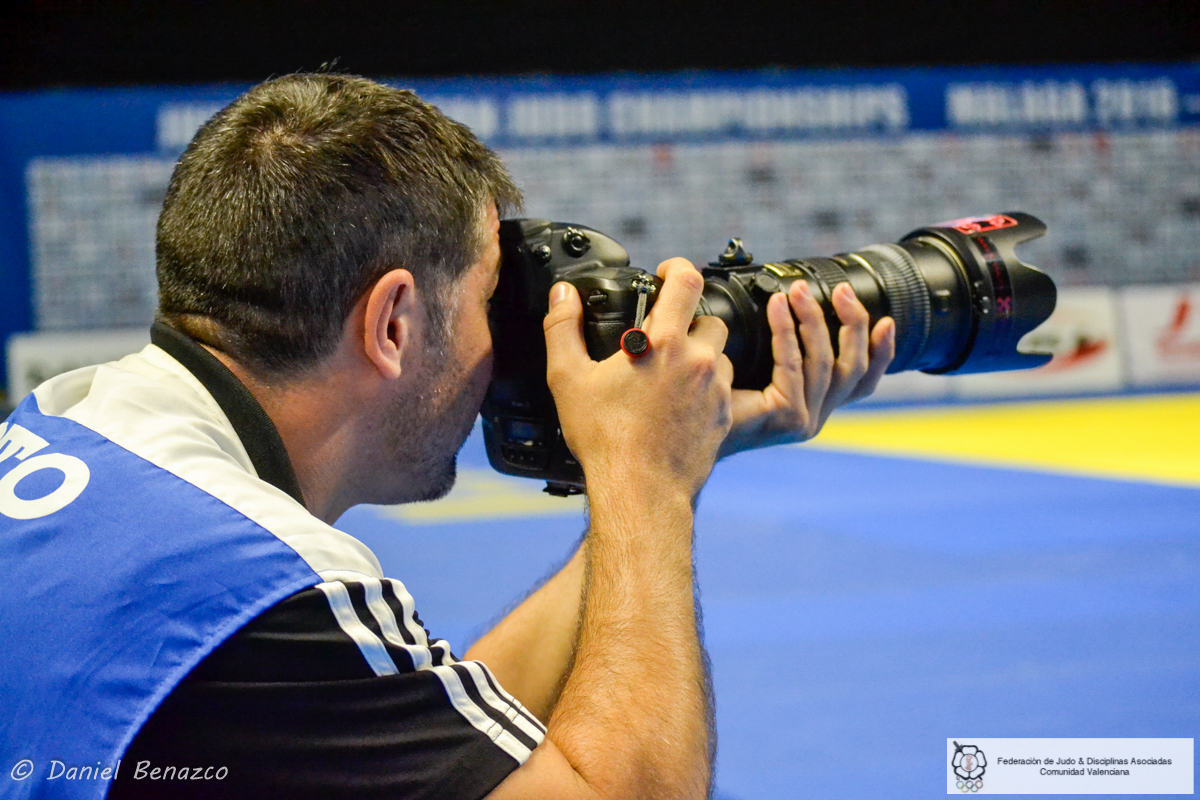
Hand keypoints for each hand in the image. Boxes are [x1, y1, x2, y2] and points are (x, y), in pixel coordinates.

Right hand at [543, 259, 733, 501]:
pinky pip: (721, 389)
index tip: (667, 273)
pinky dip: (704, 389)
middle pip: (710, 318)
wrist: (640, 489)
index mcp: (664, 343)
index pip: (688, 281)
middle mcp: (698, 361)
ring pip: (720, 355)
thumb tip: (562, 295)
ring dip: (700, 356)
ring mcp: (715, 390)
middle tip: (662, 337)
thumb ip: (562, 328)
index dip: (678, 268)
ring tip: (669, 374)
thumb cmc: (605, 438)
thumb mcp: (568, 378)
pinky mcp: (724, 417)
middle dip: (689, 320)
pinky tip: (678, 404)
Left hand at [719, 280, 894, 457]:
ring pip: (826, 362)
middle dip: (854, 325)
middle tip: (842, 291)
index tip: (886, 320)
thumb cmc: (708, 400)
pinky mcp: (786, 416)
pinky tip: (776, 308)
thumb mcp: (753, 370)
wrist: (679, 435)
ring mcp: (803, 420)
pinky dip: (786, 331)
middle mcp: (814, 417)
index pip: (861, 382)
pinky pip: (793, 364)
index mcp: (812, 407)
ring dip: (814, 320)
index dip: (881, 352)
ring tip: (798, 291)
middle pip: (854, 369)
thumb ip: (779, 350)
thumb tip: (790, 304)